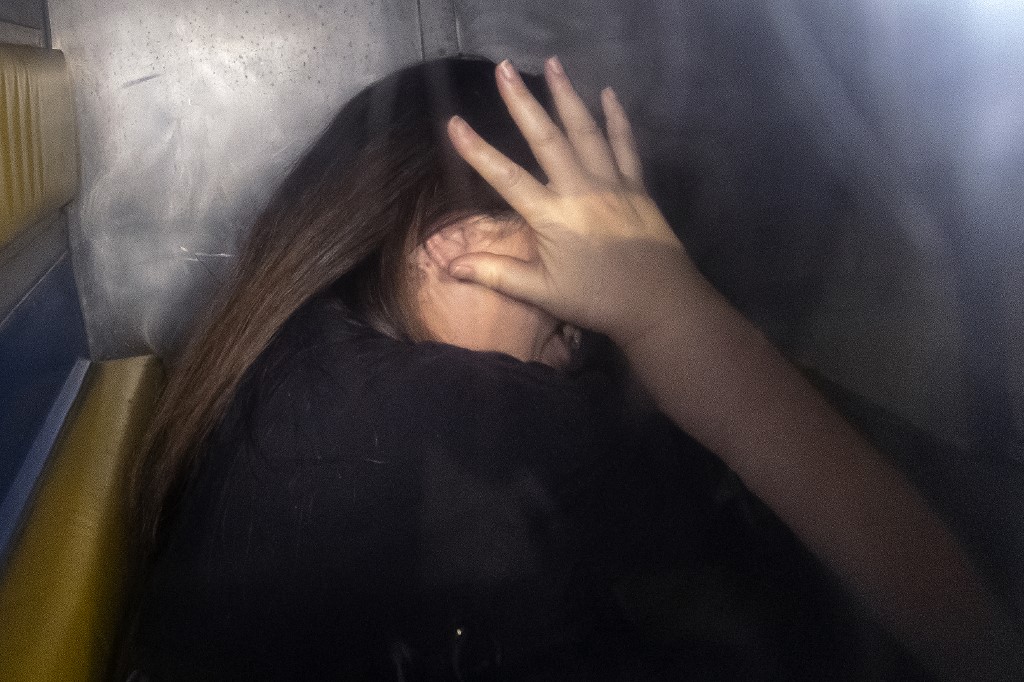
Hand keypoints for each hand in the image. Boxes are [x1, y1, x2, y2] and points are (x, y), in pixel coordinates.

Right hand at [445, 57, 705, 349]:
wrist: (660, 302)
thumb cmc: (597, 299)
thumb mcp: (542, 293)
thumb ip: (496, 274)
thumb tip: (449, 265)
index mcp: (553, 216)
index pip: (507, 177)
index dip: (478, 150)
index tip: (455, 123)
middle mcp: (580, 189)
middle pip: (546, 138)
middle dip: (522, 101)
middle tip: (505, 67)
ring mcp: (611, 182)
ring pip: (585, 130)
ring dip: (567, 95)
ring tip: (552, 64)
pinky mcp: (636, 185)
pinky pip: (624, 143)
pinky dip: (616, 117)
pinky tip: (608, 94)